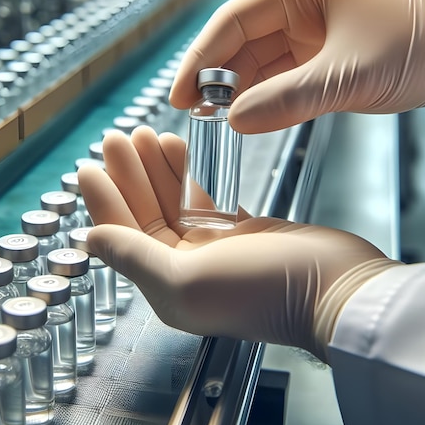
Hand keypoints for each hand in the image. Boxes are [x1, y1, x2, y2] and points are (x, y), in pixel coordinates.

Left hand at [78, 128, 398, 361]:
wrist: (335, 288)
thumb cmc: (268, 290)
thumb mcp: (189, 278)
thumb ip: (135, 257)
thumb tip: (90, 239)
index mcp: (168, 287)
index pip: (123, 236)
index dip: (104, 200)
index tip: (88, 165)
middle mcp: (187, 269)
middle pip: (146, 214)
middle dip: (129, 175)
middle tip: (117, 137)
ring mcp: (215, 248)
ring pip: (173, 201)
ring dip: (156, 169)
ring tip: (144, 135)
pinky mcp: (241, 230)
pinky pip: (203, 197)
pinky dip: (188, 174)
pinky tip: (178, 150)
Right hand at [169, 0, 424, 132]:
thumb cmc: (414, 47)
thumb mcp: (347, 76)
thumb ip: (287, 100)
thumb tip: (233, 122)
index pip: (234, 19)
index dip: (202, 57)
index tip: (180, 93)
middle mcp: (299, 1)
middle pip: (240, 41)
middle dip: (216, 77)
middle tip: (193, 113)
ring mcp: (307, 29)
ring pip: (256, 62)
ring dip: (237, 91)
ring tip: (213, 121)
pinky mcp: (316, 54)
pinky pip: (278, 77)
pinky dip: (262, 98)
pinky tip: (245, 118)